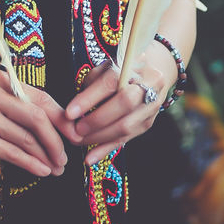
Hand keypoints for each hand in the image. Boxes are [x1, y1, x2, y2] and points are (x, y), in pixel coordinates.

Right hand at [0, 70, 73, 177]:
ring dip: (47, 157)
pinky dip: (32, 164)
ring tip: (57, 168)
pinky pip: (13, 153)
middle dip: (58, 140)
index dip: (61, 118)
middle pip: (38, 118)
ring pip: (27, 138)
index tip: (75, 134)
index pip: (40, 98)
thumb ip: (13, 105)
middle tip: (68, 156)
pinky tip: (42, 171)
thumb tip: (52, 125)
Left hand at [64, 42, 174, 166]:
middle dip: (97, 120)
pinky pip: (126, 139)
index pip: (110, 83)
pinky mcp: (147, 124)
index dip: (89, 99)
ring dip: (99, 137)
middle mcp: (147, 86)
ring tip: (79, 141)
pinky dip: (106, 149)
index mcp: (134, 66)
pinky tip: (91, 157)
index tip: (69, 112)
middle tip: (76, 129)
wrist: (153, 70)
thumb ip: (91, 83)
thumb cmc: (122, 68)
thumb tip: (75, 107)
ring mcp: (150, 107)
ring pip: (126, 126)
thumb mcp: (106, 66)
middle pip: (123, 105)